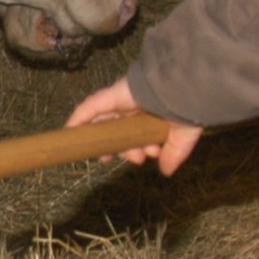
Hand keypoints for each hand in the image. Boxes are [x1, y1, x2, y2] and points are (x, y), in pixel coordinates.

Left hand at [66, 78, 203, 176]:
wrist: (186, 87)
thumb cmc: (188, 108)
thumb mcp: (183, 137)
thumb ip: (173, 153)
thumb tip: (166, 171)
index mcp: (154, 113)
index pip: (137, 132)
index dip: (134, 147)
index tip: (138, 160)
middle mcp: (137, 106)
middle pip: (120, 129)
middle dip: (123, 148)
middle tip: (132, 160)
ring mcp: (123, 99)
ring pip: (105, 120)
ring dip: (103, 139)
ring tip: (103, 158)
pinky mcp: (112, 94)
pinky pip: (91, 106)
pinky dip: (79, 119)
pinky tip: (70, 133)